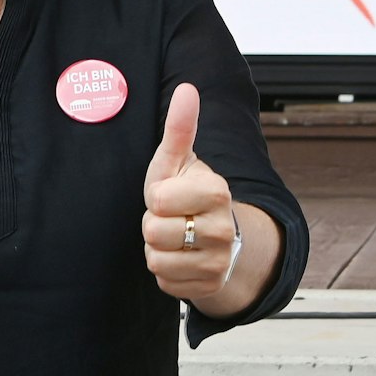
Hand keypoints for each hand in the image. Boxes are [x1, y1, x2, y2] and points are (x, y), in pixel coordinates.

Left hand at [141, 84, 237, 302]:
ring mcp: (218, 261)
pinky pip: (164, 282)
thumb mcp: (177, 161)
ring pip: (156, 260)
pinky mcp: (208, 286)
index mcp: (217, 190)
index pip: (158, 200)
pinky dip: (166, 272)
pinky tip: (180, 258)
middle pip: (153, 232)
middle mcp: (222, 228)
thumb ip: (180, 127)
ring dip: (156, 249)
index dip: (156, 197)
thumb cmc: (187, 192)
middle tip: (172, 218)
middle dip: (154, 224)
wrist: (215, 238)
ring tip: (174, 237)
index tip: (171, 195)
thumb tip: (187, 89)